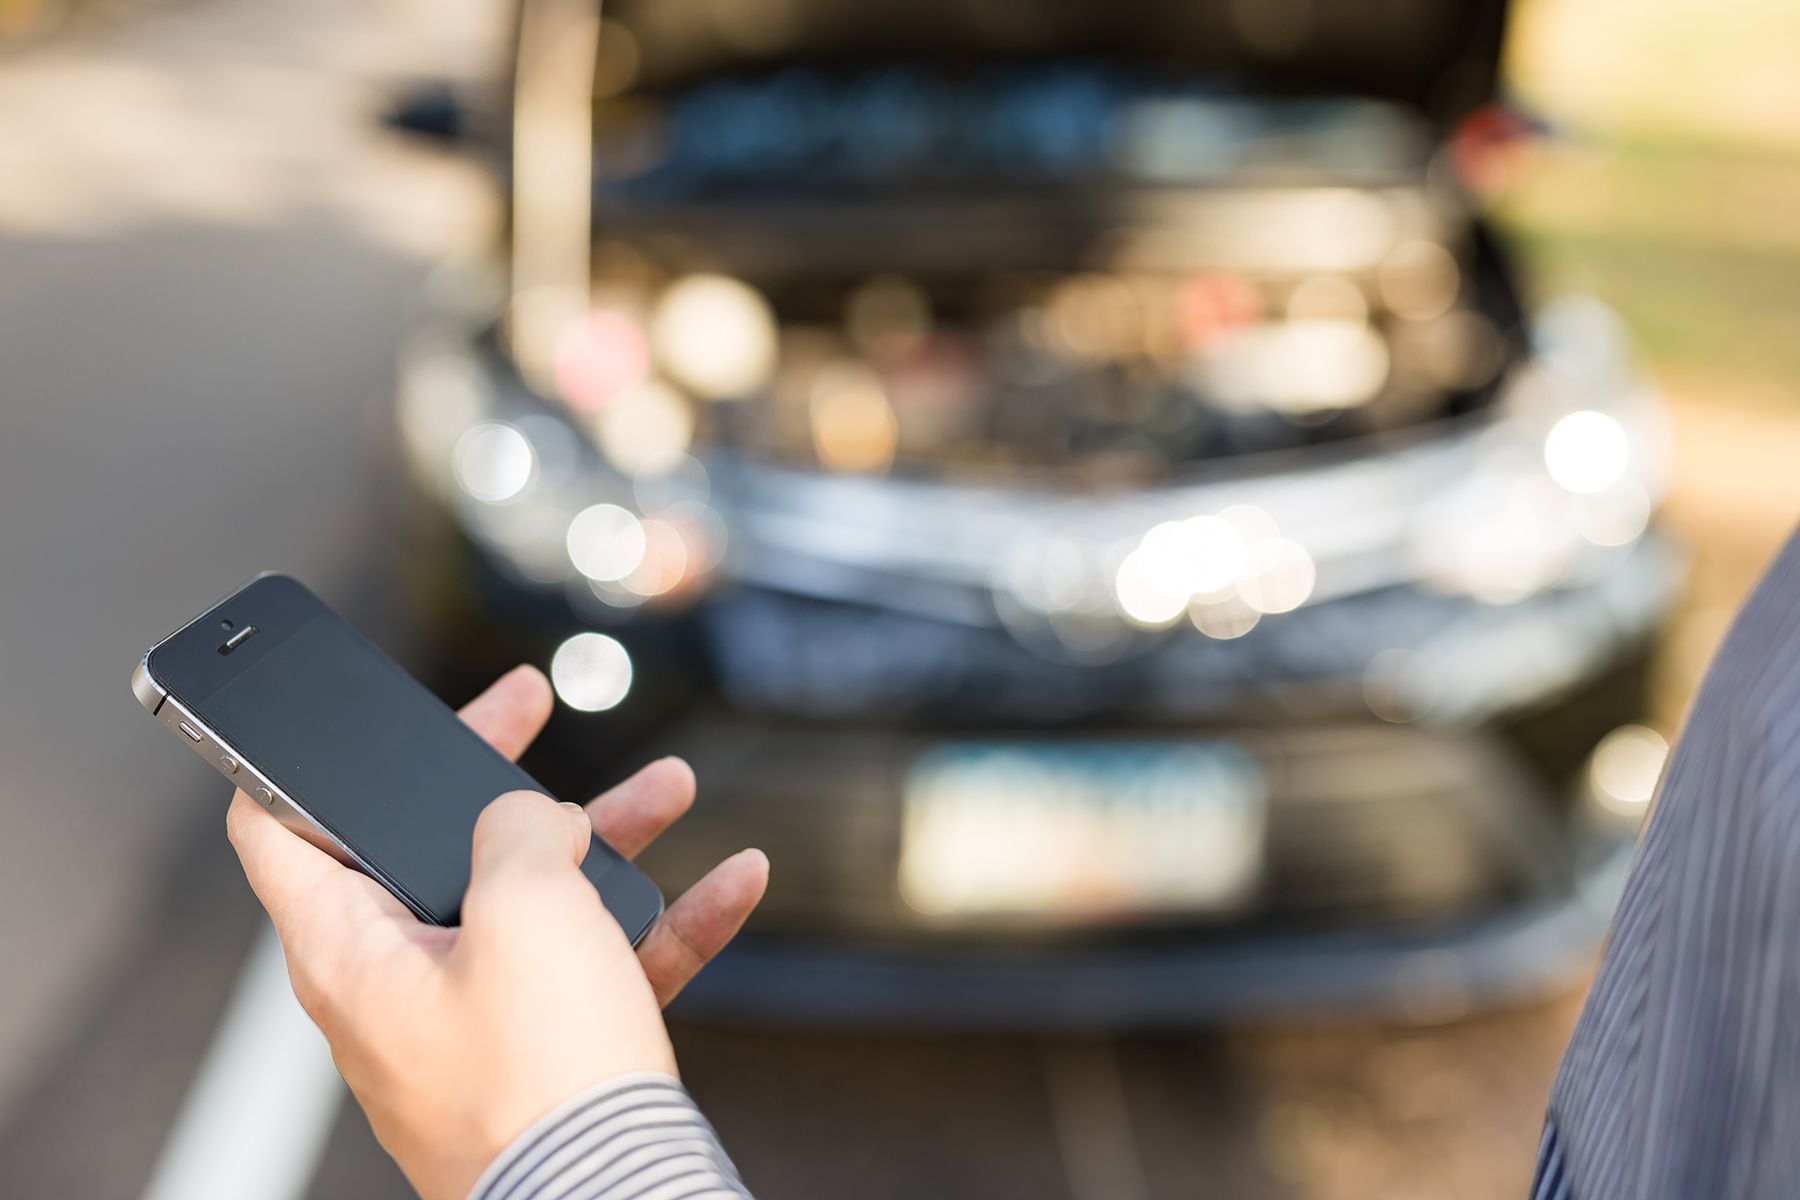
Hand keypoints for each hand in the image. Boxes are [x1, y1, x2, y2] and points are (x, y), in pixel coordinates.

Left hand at [225, 665, 767, 1199]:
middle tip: (526, 708)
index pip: (280, 833)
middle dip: (498, 775)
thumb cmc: (540, 1075)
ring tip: (668, 789)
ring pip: (534, 902)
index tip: (356, 715)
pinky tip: (731, 885)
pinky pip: (598, 967)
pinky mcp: (547, 1057)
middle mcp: (402, 987)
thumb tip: (537, 824)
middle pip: (434, 850)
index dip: (305, 760)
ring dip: (607, 838)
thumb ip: (520, 829)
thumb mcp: (525, 906)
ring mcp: (477, 1024)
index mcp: (351, 950)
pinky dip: (660, 921)